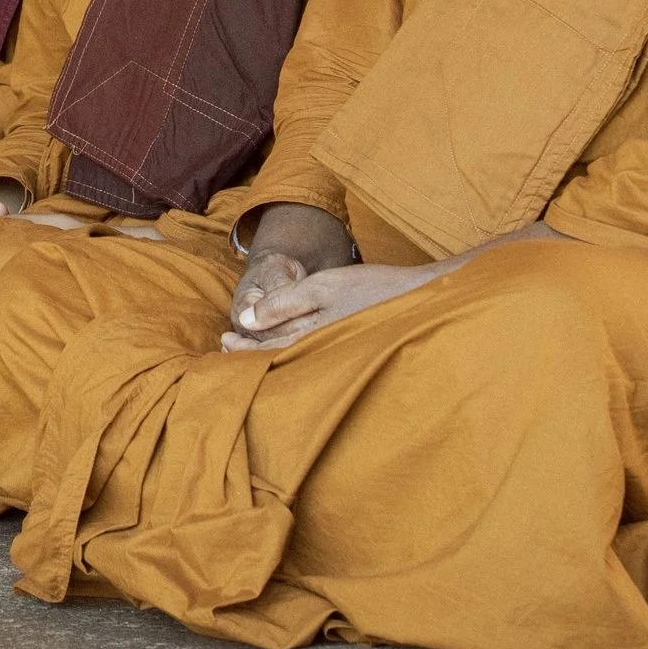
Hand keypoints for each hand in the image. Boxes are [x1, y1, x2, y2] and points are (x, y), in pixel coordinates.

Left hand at [221, 260, 444, 351]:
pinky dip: (293, 353)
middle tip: (227, 347)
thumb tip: (245, 319)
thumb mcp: (323, 287)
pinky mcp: (350, 354)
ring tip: (251, 347)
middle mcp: (322, 355)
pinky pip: (313, 358)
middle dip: (251, 354)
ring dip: (270, 354)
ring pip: (294, 361)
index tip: (222, 341)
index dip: (241, 348)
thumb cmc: (373, 289)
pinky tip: (290, 346)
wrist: (425, 300)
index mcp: (311, 339)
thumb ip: (284, 303)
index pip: (266, 352)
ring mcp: (337, 358)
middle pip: (277, 360)